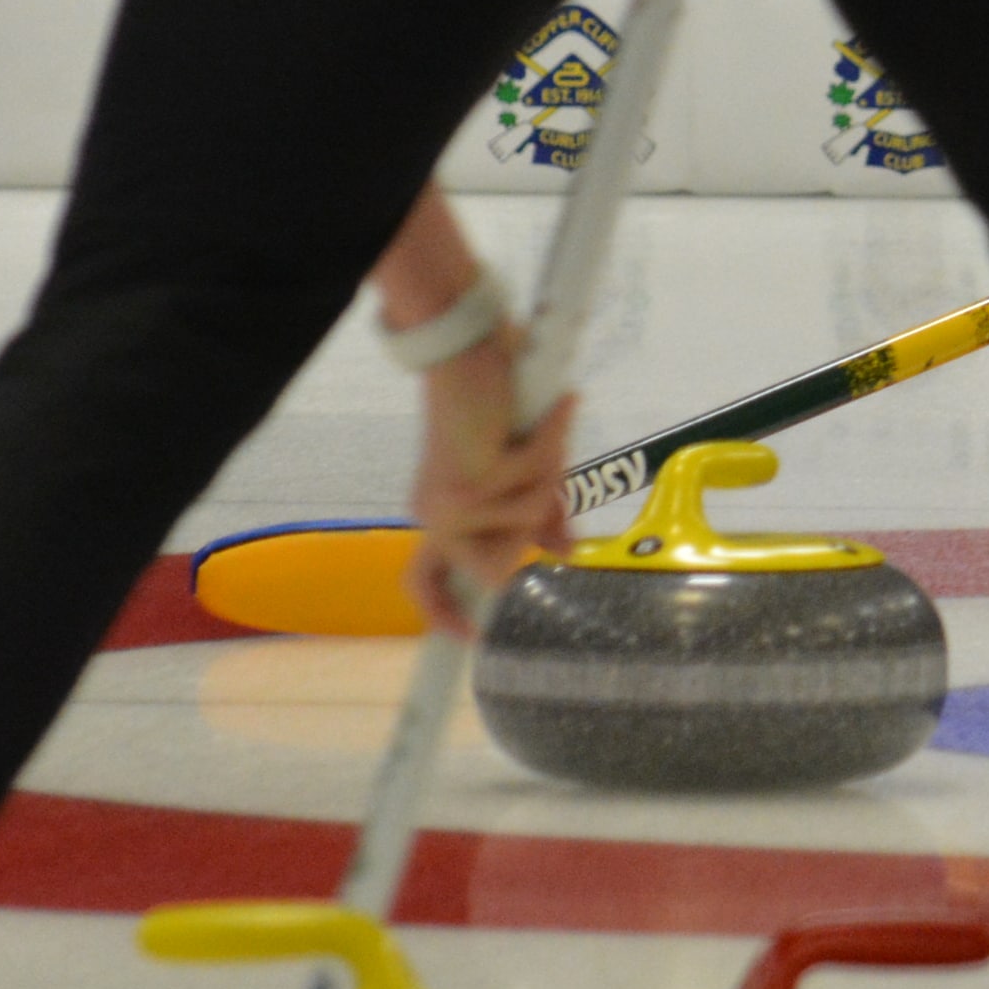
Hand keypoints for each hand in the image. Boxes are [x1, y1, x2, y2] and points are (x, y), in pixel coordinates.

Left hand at [404, 324, 571, 631]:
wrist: (468, 348)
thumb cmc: (497, 402)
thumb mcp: (525, 469)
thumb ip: (539, 515)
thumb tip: (565, 553)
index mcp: (440, 515)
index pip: (423, 580)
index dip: (442, 614)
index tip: (469, 639)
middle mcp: (436, 515)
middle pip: (496, 564)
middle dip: (536, 520)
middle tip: (547, 465)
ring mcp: (450, 504)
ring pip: (525, 523)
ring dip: (548, 474)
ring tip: (542, 426)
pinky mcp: (473, 481)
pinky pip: (536, 484)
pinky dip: (552, 442)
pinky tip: (554, 410)